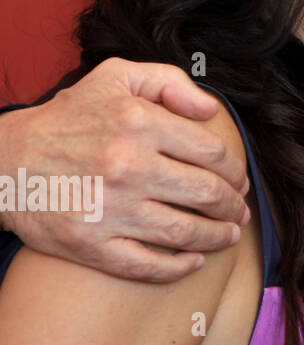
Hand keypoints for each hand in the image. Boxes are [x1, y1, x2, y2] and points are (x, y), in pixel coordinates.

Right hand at [0, 58, 249, 281]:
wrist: (5, 160)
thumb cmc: (68, 117)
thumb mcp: (116, 77)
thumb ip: (170, 82)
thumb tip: (211, 109)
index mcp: (139, 123)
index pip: (212, 152)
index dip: (235, 170)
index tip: (239, 180)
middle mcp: (127, 166)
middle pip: (206, 193)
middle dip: (233, 206)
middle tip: (239, 212)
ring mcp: (109, 208)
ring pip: (184, 231)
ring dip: (217, 237)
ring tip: (229, 236)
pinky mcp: (89, 244)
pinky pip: (146, 264)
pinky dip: (177, 267)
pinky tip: (193, 261)